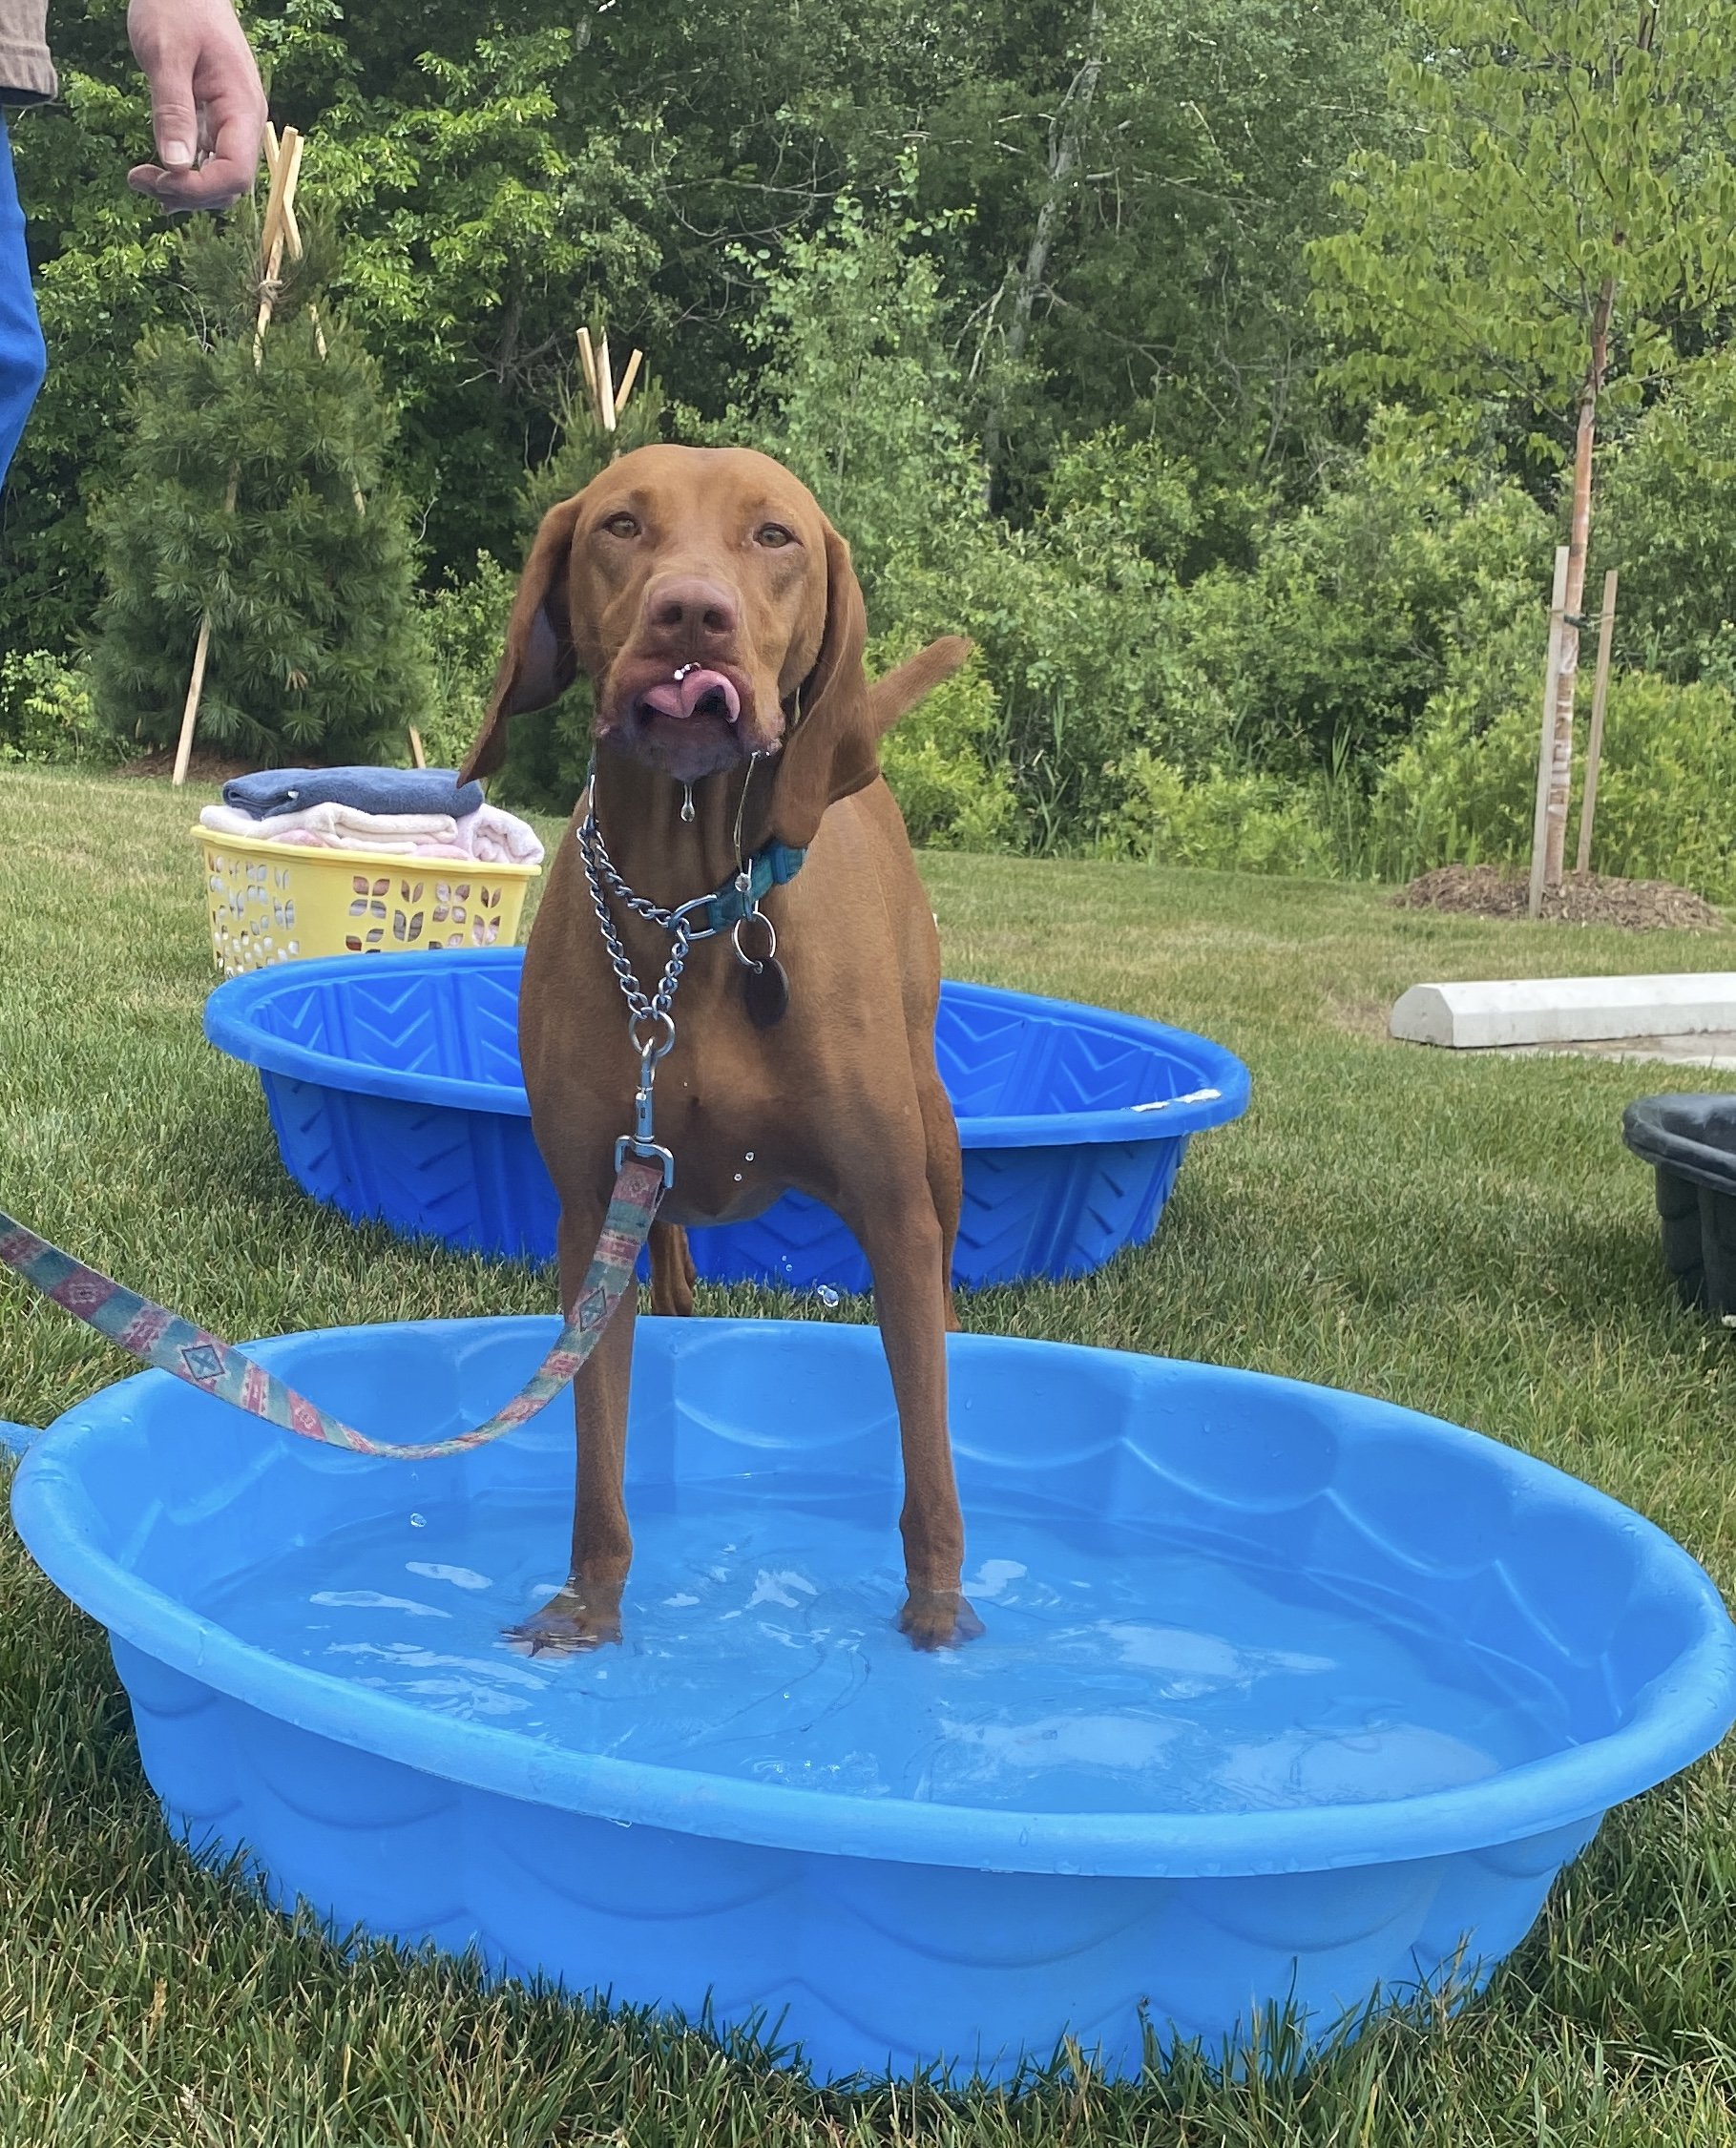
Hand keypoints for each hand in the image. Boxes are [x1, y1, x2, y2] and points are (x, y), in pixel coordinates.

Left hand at [126, 0, 267, 211]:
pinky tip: (160, 174)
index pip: (235, 175)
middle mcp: (245, 122)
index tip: (155, 180)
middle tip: (138, 181)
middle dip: (187, 193)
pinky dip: (187, 174)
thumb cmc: (175, 7)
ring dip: (186, 189)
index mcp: (242, 108)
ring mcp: (234, 122)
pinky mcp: (218, 118)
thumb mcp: (166, 55)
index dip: (198, 189)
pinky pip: (211, 160)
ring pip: (221, 178)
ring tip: (143, 180)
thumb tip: (176, 165)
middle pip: (229, 185)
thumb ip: (173, 110)